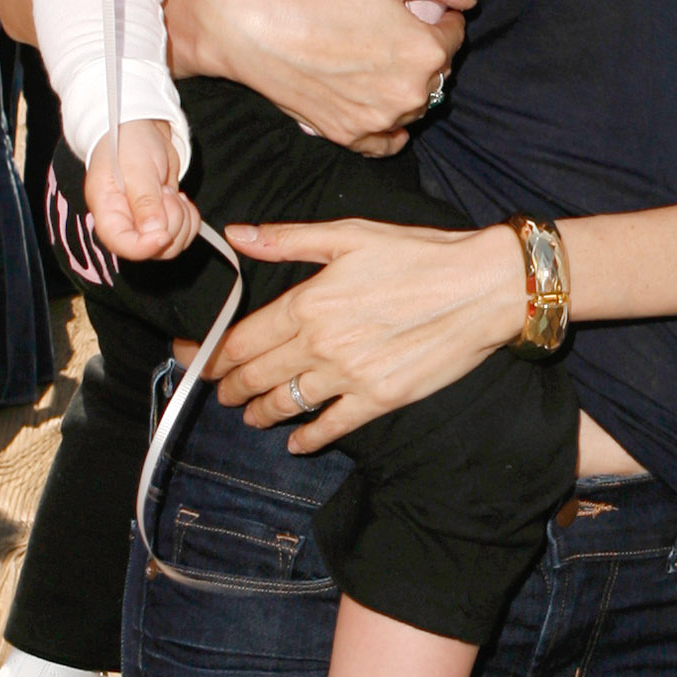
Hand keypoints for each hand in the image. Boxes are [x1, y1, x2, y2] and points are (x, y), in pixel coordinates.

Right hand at [85, 119, 198, 259]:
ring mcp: (144, 222)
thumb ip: (145, 202)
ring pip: (171, 245)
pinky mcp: (163, 218)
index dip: (143, 247)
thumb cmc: (129, 141)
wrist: (141, 127)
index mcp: (107, 210)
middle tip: (165, 192)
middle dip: (170, 222)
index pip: (120, 244)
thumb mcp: (137, 168)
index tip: (163, 235)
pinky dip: (190, 218)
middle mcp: (124, 221)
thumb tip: (154, 234)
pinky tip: (180, 199)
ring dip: (181, 219)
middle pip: (152, 249)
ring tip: (170, 192)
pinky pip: (183, 233)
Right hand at [162, 0, 471, 155]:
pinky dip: (389, 127)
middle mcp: (410, 93)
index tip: (425, 9)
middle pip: (437, 73)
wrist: (253, 25)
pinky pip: (386, 142)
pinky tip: (378, 106)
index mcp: (425, 51)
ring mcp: (379, 119)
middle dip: (425, 51)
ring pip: (413, 106)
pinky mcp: (348, 136)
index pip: (454, 35)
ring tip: (377, 60)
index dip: (442, 17)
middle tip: (395, 31)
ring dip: (407, 86)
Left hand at [204, 215, 524, 448]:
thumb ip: (288, 239)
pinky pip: (330, 427)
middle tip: (219, 391)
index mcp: (308, 301)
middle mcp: (320, 343)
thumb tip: (239, 235)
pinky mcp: (379, 399)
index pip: (240, 340)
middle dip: (228, 387)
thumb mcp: (350, 233)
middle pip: (254, 377)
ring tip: (251, 415)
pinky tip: (297, 443)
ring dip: (259, 413)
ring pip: (284, 404)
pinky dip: (308, 439)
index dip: (209, 354)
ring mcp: (348, 376)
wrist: (482, 287)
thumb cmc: (420, 253)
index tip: (193, 359)